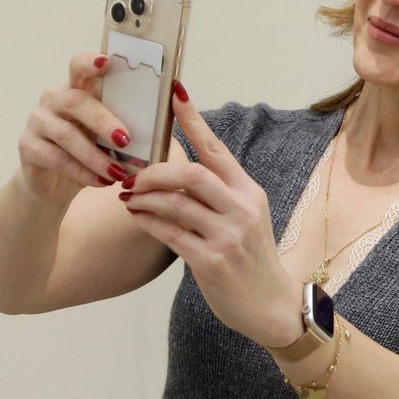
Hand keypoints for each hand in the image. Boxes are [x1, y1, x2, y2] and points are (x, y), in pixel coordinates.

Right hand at [15, 52, 136, 206]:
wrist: (54, 183)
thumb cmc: (88, 151)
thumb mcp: (107, 135)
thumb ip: (125, 123)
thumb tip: (163, 122)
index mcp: (76, 87)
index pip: (79, 66)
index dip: (90, 62)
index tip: (106, 61)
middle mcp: (53, 99)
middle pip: (77, 101)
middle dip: (104, 121)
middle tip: (126, 140)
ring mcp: (38, 121)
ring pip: (67, 135)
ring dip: (96, 156)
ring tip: (118, 173)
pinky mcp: (28, 147)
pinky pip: (57, 159)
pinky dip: (82, 172)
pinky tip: (101, 181)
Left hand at [121, 86, 302, 347]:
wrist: (271, 305)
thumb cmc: (251, 258)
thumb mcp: (244, 218)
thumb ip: (217, 194)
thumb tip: (174, 169)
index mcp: (248, 191)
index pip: (216, 148)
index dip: (193, 120)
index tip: (174, 93)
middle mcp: (242, 209)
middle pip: (191, 173)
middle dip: (155, 170)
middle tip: (131, 174)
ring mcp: (228, 236)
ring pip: (176, 203)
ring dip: (145, 197)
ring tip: (128, 195)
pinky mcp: (212, 261)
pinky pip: (171, 233)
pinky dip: (148, 221)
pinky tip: (137, 216)